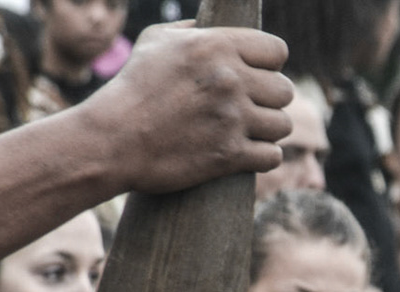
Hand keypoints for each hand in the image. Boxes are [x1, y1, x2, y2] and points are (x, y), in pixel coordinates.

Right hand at [84, 22, 292, 192]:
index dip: (269, 64)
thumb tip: (215, 27)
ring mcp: (232, 119)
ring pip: (283, 124)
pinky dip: (263, 157)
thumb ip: (193, 30)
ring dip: (268, 129)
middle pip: (285, 90)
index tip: (256, 75)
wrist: (113, 140)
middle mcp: (229, 80)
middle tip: (250, 106)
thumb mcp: (156, 41)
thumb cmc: (133, 87)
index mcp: (216, 46)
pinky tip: (249, 153)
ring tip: (248, 130)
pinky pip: (274, 156)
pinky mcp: (231, 155)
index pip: (277, 50)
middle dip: (270, 99)